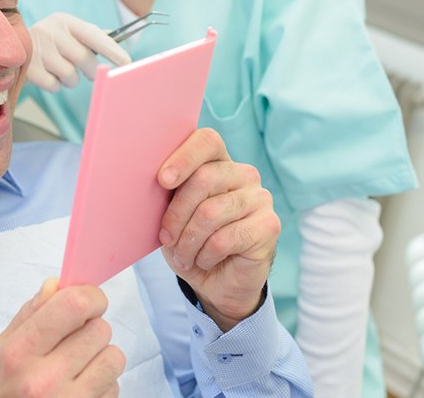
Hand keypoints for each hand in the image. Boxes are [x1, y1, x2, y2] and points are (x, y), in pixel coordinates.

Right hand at [0, 277, 124, 396]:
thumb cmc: (0, 393)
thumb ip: (28, 316)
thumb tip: (56, 285)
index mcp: (20, 353)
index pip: (74, 305)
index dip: (90, 296)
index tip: (88, 302)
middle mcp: (45, 379)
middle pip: (100, 329)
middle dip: (91, 330)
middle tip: (73, 342)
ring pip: (114, 357)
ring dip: (100, 357)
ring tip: (77, 367)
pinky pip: (115, 387)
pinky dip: (103, 385)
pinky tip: (80, 389)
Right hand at [27, 13, 131, 91]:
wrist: (7, 47)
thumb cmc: (50, 42)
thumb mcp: (67, 32)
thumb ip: (91, 35)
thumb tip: (118, 39)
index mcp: (64, 21)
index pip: (92, 34)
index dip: (111, 49)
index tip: (127, 62)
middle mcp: (50, 31)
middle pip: (83, 58)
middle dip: (91, 70)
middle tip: (90, 73)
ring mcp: (37, 49)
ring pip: (70, 75)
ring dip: (71, 79)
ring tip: (61, 71)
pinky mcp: (28, 67)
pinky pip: (54, 85)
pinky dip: (55, 85)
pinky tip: (47, 75)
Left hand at [157, 129, 279, 331]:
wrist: (217, 282)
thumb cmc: (191, 240)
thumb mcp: (172, 214)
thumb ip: (169, 192)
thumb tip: (154, 179)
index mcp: (218, 162)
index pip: (207, 141)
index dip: (184, 157)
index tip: (163, 181)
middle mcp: (243, 174)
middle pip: (204, 178)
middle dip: (176, 214)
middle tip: (166, 238)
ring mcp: (260, 198)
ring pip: (210, 212)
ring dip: (188, 241)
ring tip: (183, 255)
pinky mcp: (269, 225)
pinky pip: (224, 238)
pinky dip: (205, 256)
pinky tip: (205, 261)